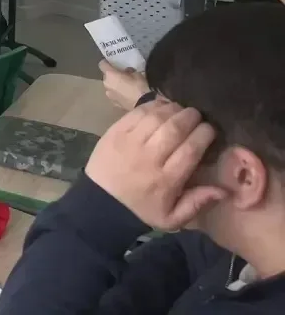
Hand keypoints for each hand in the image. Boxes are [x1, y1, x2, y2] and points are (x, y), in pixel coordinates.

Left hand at [84, 101, 225, 230]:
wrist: (100, 204)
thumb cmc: (141, 210)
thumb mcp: (172, 219)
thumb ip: (197, 203)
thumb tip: (224, 190)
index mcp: (166, 180)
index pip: (190, 150)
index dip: (204, 135)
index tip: (211, 129)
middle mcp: (149, 158)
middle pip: (174, 129)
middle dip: (191, 117)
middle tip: (198, 115)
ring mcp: (129, 142)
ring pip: (156, 117)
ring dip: (172, 109)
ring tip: (181, 109)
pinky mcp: (114, 132)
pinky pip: (136, 113)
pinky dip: (152, 106)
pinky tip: (162, 106)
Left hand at [99, 60, 149, 110]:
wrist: (144, 105)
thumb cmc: (140, 87)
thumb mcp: (137, 74)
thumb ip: (128, 71)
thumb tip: (126, 71)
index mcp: (110, 75)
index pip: (102, 64)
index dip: (106, 62)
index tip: (112, 63)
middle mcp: (106, 84)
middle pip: (106, 76)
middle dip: (112, 75)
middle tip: (121, 75)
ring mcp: (108, 94)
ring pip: (109, 86)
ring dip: (114, 85)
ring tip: (124, 86)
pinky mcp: (113, 103)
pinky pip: (113, 94)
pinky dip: (117, 93)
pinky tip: (125, 94)